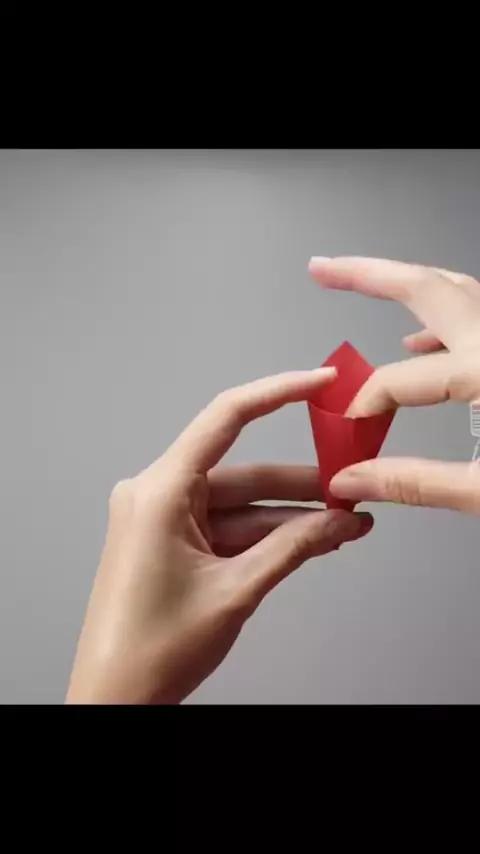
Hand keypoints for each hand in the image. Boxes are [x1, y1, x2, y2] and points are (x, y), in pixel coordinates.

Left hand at [66, 369, 371, 704]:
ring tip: (345, 521)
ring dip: (291, 515)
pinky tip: (313, 538)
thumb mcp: (236, 591)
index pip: (226, 418)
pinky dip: (268, 533)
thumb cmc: (150, 649)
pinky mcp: (171, 539)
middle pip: (244, 472)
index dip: (278, 392)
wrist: (115, 699)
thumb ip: (295, 548)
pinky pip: (228, 524)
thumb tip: (341, 520)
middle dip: (302, 484)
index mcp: (159, 492)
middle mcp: (156, 495)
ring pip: (241, 503)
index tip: (319, 383)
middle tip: (351, 484)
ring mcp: (163, 518)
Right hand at [309, 256, 479, 513]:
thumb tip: (350, 483)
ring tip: (363, 285)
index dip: (366, 405)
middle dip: (367, 274)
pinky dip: (444, 315)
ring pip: (454, 291)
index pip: (402, 379)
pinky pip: (476, 314)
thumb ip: (415, 483)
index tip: (347, 433)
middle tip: (321, 268)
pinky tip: (423, 340)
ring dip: (407, 287)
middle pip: (425, 288)